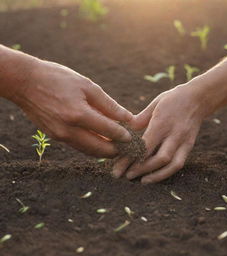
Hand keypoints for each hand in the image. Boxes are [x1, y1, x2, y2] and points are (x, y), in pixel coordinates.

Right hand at [12, 59, 132, 157]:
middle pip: (100, 149)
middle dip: (116, 150)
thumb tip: (127, 117)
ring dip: (104, 151)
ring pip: (89, 151)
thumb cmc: (58, 79)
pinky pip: (78, 147)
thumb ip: (108, 105)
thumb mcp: (87, 86)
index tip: (132, 137)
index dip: (123, 136)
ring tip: (116, 146)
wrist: (25, 82)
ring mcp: (60, 136)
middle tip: (127, 147)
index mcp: (79, 114)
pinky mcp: (55, 137)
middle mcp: (69, 130)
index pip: (109, 131)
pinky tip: (99, 141)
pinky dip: (91, 147)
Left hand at [112, 84, 204, 182]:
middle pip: (159, 158)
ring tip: (141, 181)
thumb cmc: (173, 99)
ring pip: (172, 165)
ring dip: (155, 176)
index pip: (145, 145)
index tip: (119, 167)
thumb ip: (140, 119)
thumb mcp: (154, 104)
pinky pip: (179, 163)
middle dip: (141, 170)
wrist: (199, 98)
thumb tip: (124, 131)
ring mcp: (184, 141)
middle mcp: (175, 134)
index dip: (131, 159)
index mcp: (162, 122)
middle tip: (126, 176)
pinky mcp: (189, 146)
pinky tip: (155, 176)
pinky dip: (167, 173)